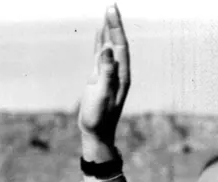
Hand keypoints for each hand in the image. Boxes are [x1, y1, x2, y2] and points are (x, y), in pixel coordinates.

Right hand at [79, 4, 129, 160]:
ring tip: (107, 13)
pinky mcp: (98, 79)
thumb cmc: (100, 118)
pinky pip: (100, 56)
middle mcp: (117, 73)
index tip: (111, 9)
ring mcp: (108, 75)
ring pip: (108, 47)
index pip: (120, 46)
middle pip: (116, 43)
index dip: (117, 27)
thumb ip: (106, 72)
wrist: (96, 133)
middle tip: (111, 4)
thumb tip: (107, 49)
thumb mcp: (102, 94)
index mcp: (121, 76)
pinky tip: (99, 34)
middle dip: (114, 24)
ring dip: (108, 30)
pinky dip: (99, 42)